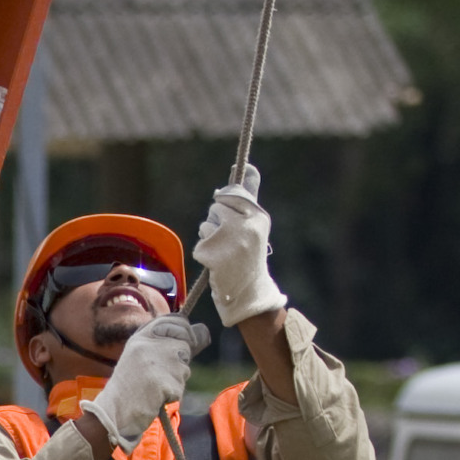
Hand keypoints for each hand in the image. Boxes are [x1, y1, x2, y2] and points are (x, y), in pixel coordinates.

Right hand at [82, 315, 198, 444]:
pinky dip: (172, 394)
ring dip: (176, 380)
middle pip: (183, 345)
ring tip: (155, 388)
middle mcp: (151, 346)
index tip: (188, 337)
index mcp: (140, 339)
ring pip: (185, 368)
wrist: (114, 412)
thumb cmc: (125, 388)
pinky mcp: (168, 381)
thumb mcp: (133, 357)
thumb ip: (153, 345)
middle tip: (165, 373)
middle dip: (180, 359)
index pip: (171, 321)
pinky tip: (157, 397)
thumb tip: (185, 338)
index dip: (183, 327)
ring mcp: (161, 362)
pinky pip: (181, 386)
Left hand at [194, 165, 285, 326]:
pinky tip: (217, 265)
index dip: (225, 201)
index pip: (233, 194)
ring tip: (225, 253)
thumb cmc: (249, 257)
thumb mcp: (254, 225)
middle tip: (228, 240)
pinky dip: (204, 254)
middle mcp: (247, 225)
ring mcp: (231, 240)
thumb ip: (248, 196)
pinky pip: (200, 244)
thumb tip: (246, 164)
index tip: (225, 209)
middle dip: (216, 221)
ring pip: (206, 226)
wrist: (250, 294)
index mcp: (259, 216)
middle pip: (217, 207)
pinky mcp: (215, 253)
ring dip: (209, 239)